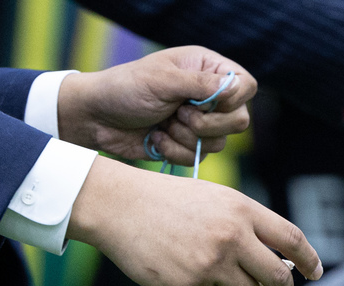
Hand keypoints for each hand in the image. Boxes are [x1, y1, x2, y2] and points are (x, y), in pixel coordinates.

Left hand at [57, 47, 256, 165]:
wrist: (97, 118)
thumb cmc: (126, 89)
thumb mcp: (163, 80)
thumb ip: (201, 85)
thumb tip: (236, 88)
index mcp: (206, 69)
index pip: (246, 85)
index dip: (233, 99)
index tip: (205, 102)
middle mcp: (207, 96)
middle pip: (238, 120)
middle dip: (208, 123)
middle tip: (179, 115)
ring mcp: (198, 122)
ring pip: (219, 143)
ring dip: (188, 138)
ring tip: (163, 125)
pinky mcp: (185, 145)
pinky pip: (198, 157)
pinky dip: (176, 151)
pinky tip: (155, 139)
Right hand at [68, 157, 322, 285]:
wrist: (122, 207)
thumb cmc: (169, 202)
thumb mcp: (215, 200)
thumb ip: (247, 226)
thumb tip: (277, 263)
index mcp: (242, 210)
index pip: (291, 240)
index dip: (309, 260)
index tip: (315, 272)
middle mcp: (232, 237)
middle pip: (276, 277)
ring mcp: (211, 263)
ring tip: (219, 275)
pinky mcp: (190, 285)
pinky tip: (194, 278)